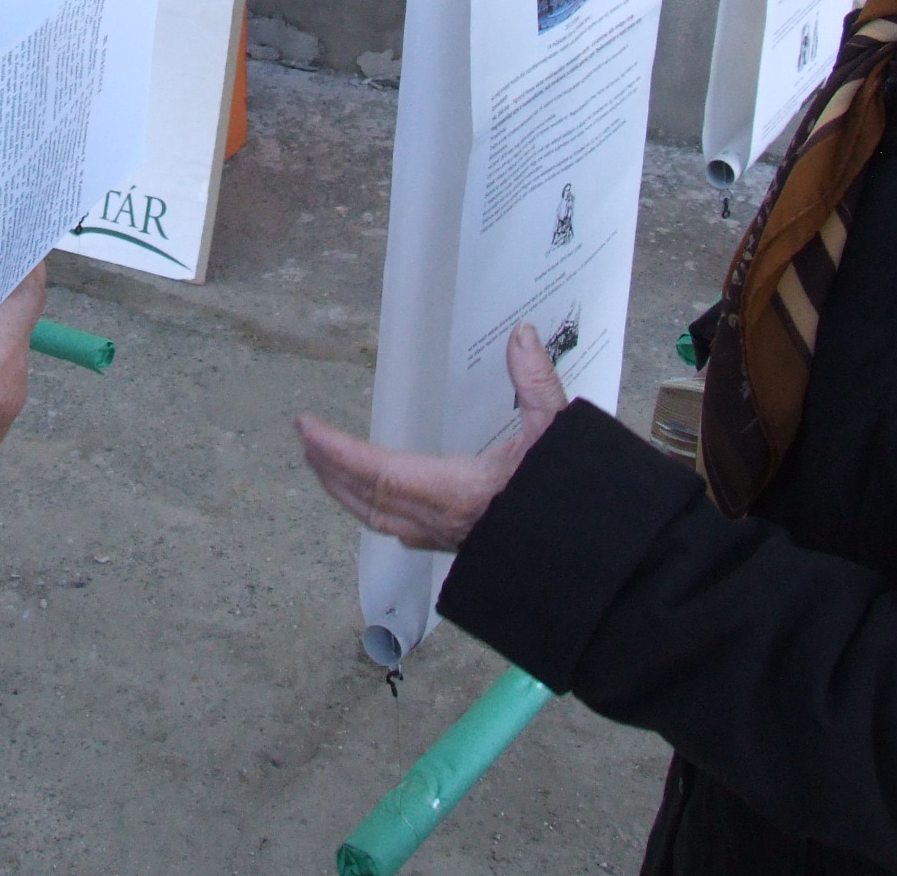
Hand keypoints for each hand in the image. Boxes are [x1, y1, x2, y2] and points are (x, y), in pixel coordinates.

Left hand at [296, 322, 570, 552]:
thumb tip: (522, 334)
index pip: (379, 472)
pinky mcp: (456, 546)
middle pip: (367, 499)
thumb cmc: (574, 500)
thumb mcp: (558, 434)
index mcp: (458, 492)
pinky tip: (372, 497)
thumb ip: (534, 381)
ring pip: (378, 519)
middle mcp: (443, 520)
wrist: (590, 562)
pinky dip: (373, 508)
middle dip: (329, 468)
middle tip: (306, 438)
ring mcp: (447, 538)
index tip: (308, 428)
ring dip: (345, 490)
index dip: (338, 451)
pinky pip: (399, 529)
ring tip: (323, 464)